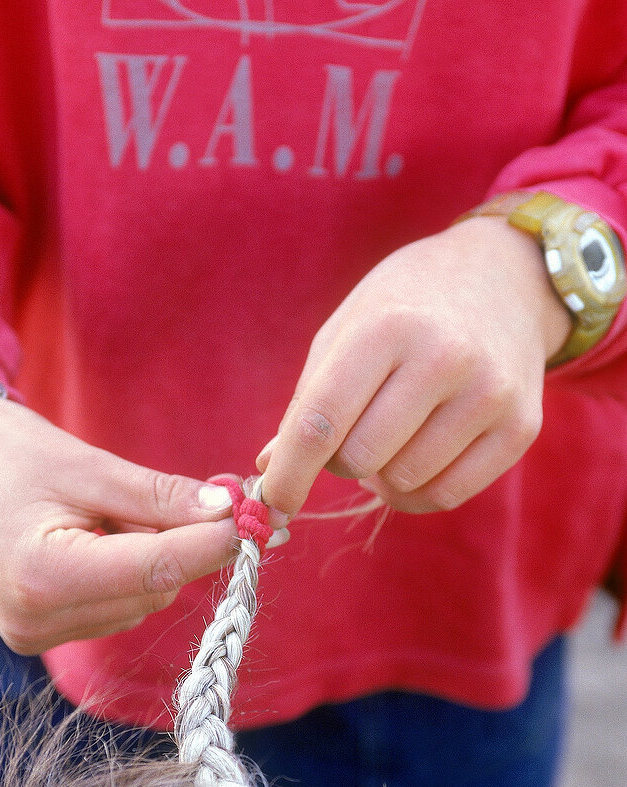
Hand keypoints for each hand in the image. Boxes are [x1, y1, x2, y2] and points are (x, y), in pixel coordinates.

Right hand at [0, 395, 239, 652]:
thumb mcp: (87, 465)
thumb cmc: (3, 453)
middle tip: (205, 494)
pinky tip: (100, 535)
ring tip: (111, 510)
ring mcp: (37, 634)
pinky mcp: (41, 633)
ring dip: (155, 555)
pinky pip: (118, 606)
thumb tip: (230, 510)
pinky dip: (130, 570)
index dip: (216, 542)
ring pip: (143, 600)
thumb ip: (160, 495)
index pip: (158, 567)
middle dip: (185, 542)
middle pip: (154, 588)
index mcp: (44, 576)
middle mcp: (38, 620)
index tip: (261, 518)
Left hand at [257, 217, 571, 515]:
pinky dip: (417, 490)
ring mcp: (489, 394)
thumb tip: (270, 470)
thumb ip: (306, 402)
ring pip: (402, 482)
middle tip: (354, 431)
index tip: (273, 503)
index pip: (321, 421)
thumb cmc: (406, 307)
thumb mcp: (346, 330)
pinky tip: (419, 456)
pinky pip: (446, 495)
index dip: (290, 473)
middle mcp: (445, 357)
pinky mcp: (520, 427)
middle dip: (341, 460)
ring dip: (382, 474)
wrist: (504, 279)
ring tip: (394, 433)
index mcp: (387, 326)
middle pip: (359, 459)